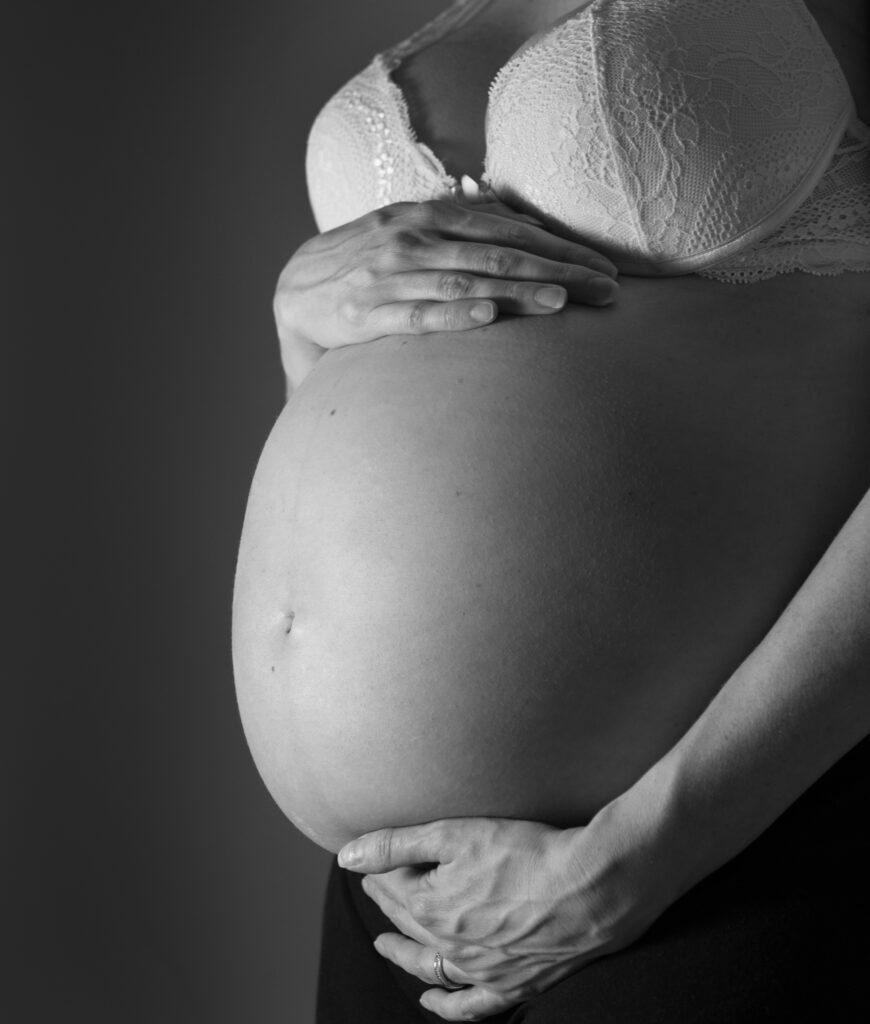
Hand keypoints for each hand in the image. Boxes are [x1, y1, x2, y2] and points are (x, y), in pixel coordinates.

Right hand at [274, 196, 618, 387]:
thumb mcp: (413, 232)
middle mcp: (414, 239)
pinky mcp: (367, 314)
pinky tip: (489, 317)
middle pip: (499, 254)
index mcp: (429, 216)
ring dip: (518, 291)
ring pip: (466, 281)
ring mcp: (390, 276)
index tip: (605, 269)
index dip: (561, 249)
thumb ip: (465, 229)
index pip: (509, 230)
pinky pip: (419, 315)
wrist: (294, 288)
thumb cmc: (367, 263)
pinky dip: (455, 314)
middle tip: (607, 290)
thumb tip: (530, 230)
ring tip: (565, 303)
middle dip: (558, 271)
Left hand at [338, 817, 653, 1020]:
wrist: (591, 887)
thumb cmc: (526, 853)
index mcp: (431, 908)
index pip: (393, 888)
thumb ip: (397, 844)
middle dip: (387, 904)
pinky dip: (446, 1006)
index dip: (380, 872)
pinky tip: (431, 1001)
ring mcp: (482, 971)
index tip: (372, 862)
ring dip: (403, 953)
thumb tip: (348, 857)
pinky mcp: (515, 984)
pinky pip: (470, 1006)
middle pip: (407, 923)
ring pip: (429, 965)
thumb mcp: (454, 834)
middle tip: (376, 887)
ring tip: (384, 944)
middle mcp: (450, 947)